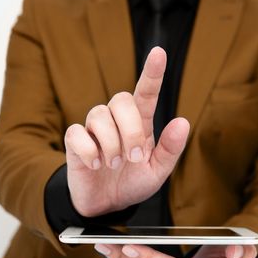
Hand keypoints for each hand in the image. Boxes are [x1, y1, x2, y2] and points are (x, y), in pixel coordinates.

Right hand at [64, 47, 189, 216]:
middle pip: (120, 99)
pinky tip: (95, 165)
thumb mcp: (157, 172)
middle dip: (129, 129)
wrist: (106, 205)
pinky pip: (76, 133)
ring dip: (111, 144)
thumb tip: (182, 122)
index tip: (159, 52)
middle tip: (133, 157)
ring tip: (113, 165)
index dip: (152, 73)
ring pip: (98, 115)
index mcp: (140, 124)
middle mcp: (117, 121)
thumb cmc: (132, 182)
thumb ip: (170, 150)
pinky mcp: (75, 142)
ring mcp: (94, 130)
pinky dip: (89, 151)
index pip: (146, 93)